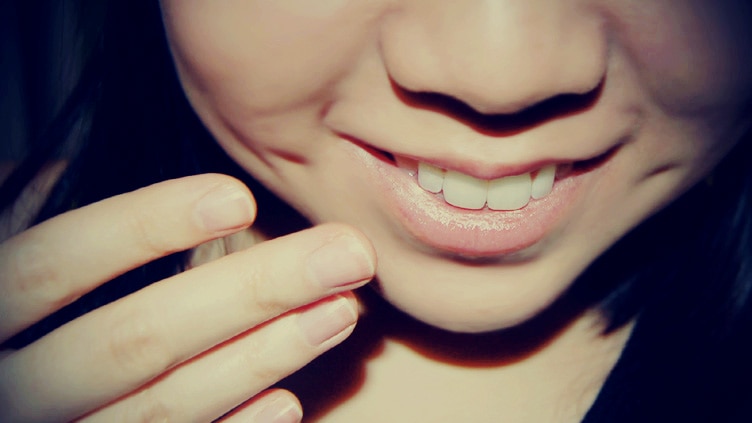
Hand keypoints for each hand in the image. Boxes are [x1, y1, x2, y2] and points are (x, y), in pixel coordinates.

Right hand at [0, 174, 375, 422]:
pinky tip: (288, 399)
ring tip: (342, 311)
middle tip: (345, 254)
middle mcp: (14, 391)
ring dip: (263, 356)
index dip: (141, 228)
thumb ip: (21, 230)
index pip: (52, 265)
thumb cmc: (8, 324)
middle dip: (250, 292)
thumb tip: (61, 168)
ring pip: (165, 407)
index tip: (238, 197)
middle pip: (134, 340)